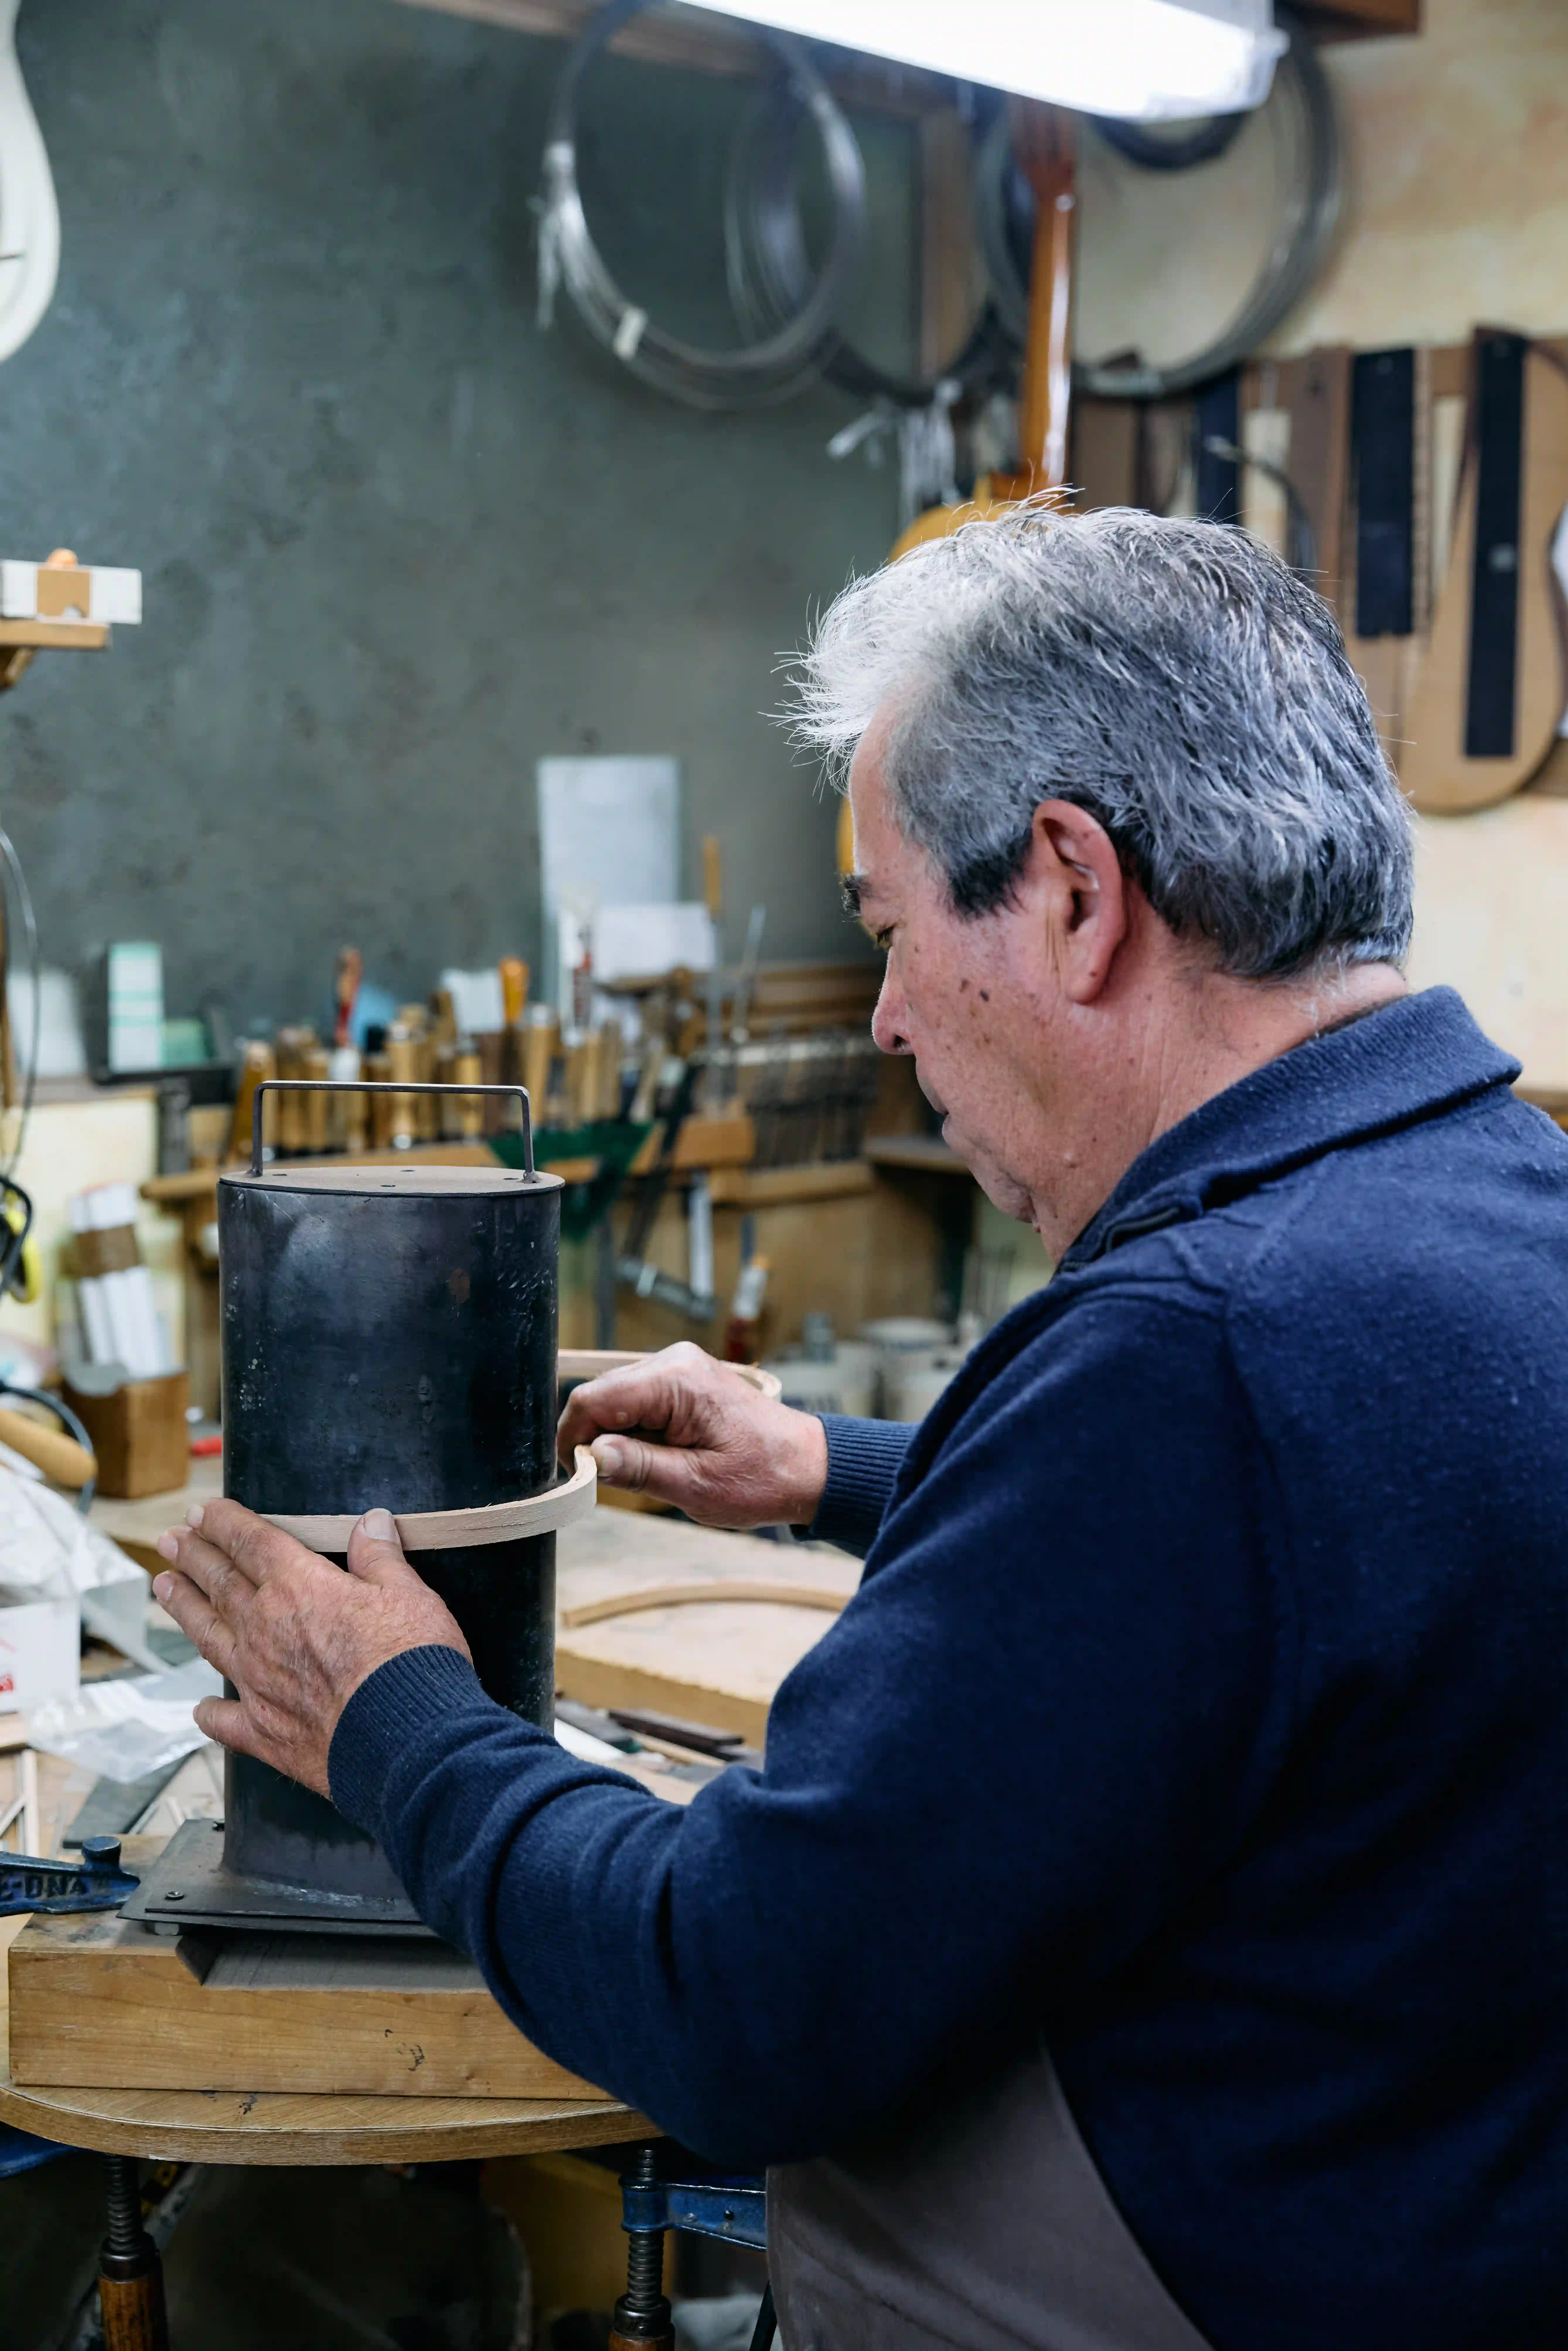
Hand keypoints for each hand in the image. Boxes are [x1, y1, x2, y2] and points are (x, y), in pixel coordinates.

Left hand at [151, 1500, 469, 1796]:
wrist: (406, 1739)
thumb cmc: (411, 1661)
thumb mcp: (408, 1592)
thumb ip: (380, 1557)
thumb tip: (371, 1523)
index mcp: (298, 1587)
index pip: (250, 1542)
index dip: (223, 1522)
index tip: (201, 1510)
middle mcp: (265, 1629)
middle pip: (219, 1582)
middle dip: (193, 1556)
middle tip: (170, 1540)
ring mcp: (257, 1682)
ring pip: (208, 1636)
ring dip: (184, 1608)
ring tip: (163, 1587)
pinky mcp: (263, 1731)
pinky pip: (224, 1719)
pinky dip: (210, 1711)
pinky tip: (202, 1706)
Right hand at [558, 1340, 828, 1528]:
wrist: (809, 1467)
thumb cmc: (763, 1478)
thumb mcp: (697, 1485)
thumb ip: (638, 1468)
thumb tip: (590, 1456)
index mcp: (676, 1380)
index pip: (592, 1400)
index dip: (574, 1440)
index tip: (580, 1476)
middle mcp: (674, 1362)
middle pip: (600, 1397)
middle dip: (598, 1441)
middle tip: (619, 1482)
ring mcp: (679, 1368)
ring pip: (615, 1402)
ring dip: (620, 1439)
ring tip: (655, 1469)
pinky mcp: (683, 1381)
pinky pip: (638, 1404)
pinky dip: (638, 1433)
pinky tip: (664, 1456)